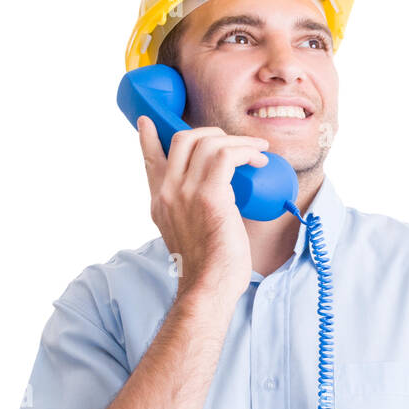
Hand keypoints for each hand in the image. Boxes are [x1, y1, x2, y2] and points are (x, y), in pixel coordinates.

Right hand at [137, 116, 269, 305]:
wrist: (208, 287)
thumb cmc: (208, 266)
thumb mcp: (189, 233)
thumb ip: (192, 210)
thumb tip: (217, 195)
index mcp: (160, 202)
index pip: (150, 159)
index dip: (149, 137)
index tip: (149, 122)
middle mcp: (167, 193)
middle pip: (182, 139)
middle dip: (214, 133)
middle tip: (237, 144)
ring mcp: (184, 192)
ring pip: (208, 142)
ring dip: (239, 142)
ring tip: (257, 152)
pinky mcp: (208, 196)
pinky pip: (226, 156)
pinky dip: (246, 152)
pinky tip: (259, 161)